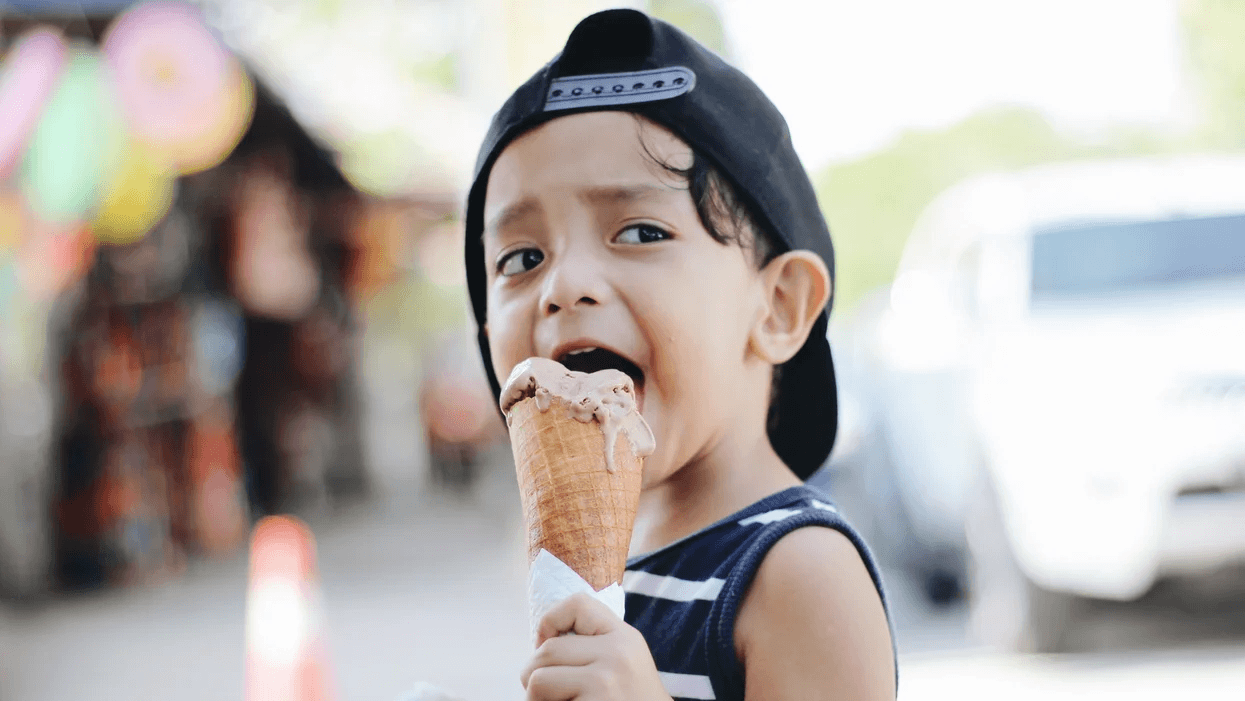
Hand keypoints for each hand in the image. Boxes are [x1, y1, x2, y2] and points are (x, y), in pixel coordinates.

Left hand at [520, 593, 672, 700]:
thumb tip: (539, 642)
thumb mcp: (624, 661)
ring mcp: (604, 683)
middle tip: (547, 692)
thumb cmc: (631, 700)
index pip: (577, 604)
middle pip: (547, 650)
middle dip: (533, 674)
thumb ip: (593, 645)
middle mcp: (617, 655)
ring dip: (536, 698)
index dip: (550, 621)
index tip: (544, 644)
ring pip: (537, 680)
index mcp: (624, 638)